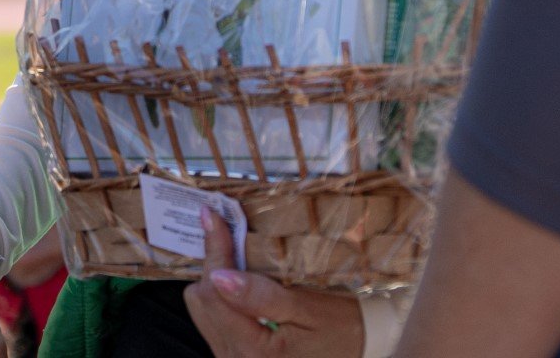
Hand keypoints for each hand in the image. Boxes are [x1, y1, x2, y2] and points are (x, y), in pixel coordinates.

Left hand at [184, 209, 364, 357]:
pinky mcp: (232, 353)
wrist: (359, 346)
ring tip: (238, 259)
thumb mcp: (308, 308)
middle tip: (229, 235)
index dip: (213, 251)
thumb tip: (218, 276)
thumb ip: (261, 295)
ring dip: (215, 279)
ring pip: (201, 308)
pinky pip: (211, 318)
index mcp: (253, 351)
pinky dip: (222, 295)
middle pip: (200, 300)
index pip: (212, 293)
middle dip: (214, 265)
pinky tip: (241, 282)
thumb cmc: (341, 327)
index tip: (211, 216)